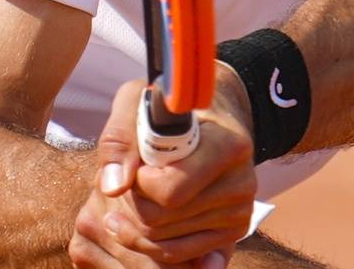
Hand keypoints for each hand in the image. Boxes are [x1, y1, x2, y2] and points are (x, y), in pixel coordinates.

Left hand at [69, 69, 256, 266]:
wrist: (212, 117)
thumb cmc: (168, 107)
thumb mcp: (138, 101)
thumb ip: (120, 138)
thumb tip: (112, 186)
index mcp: (228, 145)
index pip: (169, 190)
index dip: (138, 181)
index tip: (136, 162)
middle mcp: (242, 182)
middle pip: (160, 219)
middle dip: (131, 203)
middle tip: (129, 180)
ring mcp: (240, 212)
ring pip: (164, 243)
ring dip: (135, 224)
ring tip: (134, 195)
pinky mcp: (233, 233)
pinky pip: (179, 256)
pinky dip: (151, 244)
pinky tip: (138, 224)